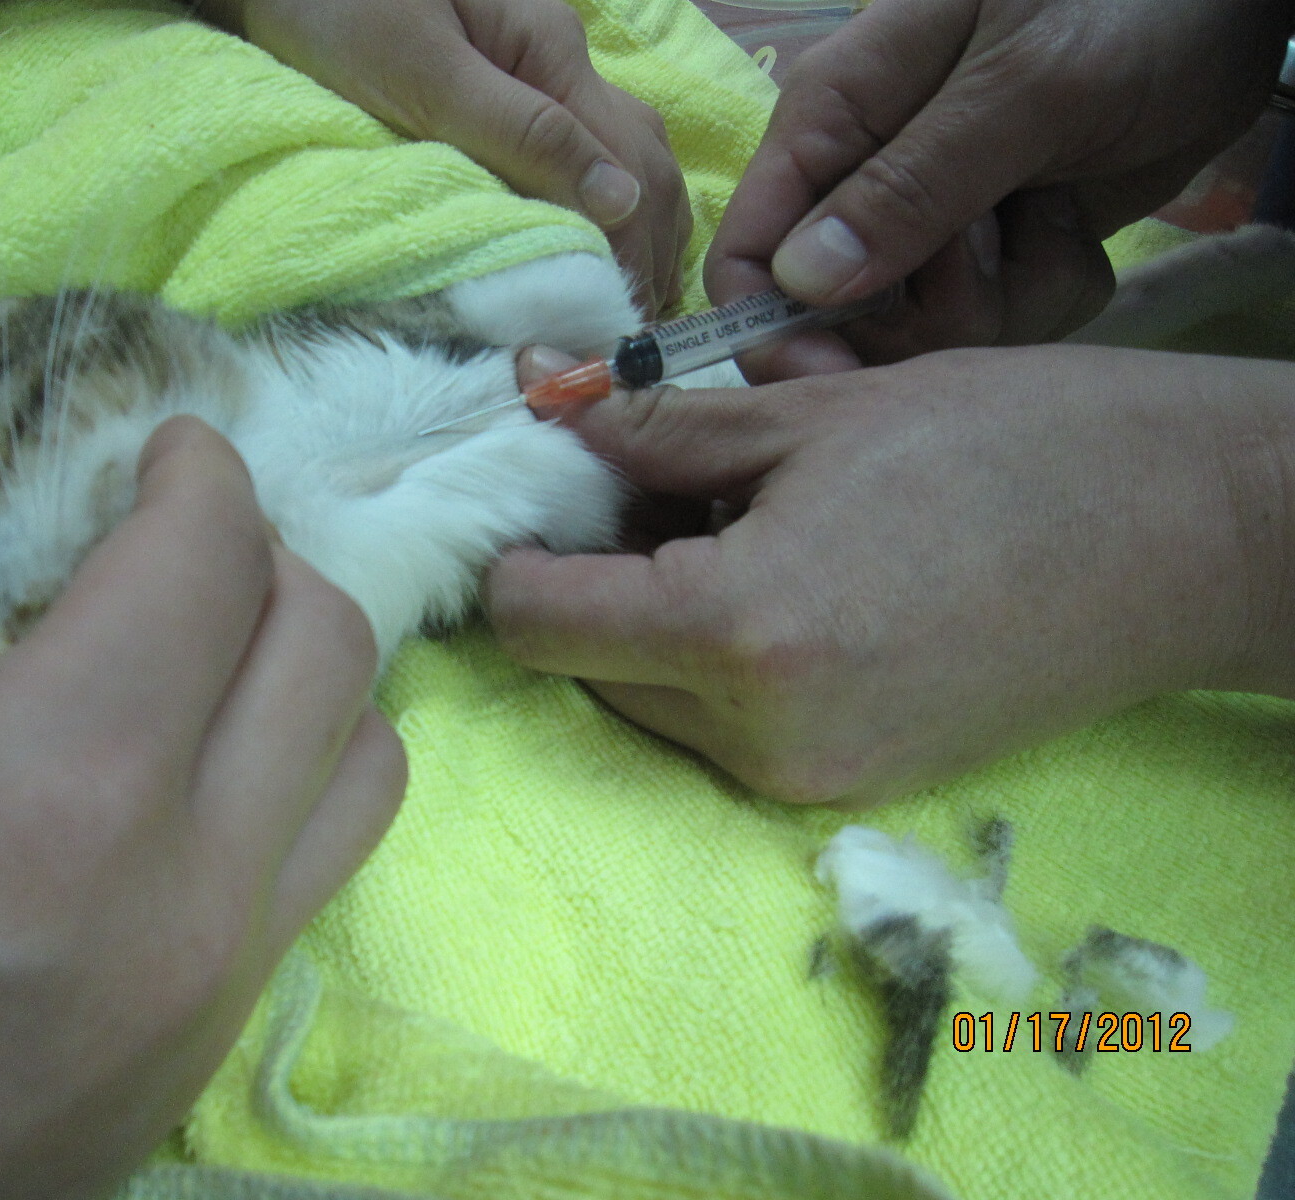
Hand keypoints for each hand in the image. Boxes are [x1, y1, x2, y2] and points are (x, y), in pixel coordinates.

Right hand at [0, 417, 405, 1198]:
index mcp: (52, 799)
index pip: (208, 569)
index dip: (198, 477)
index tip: (173, 449)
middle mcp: (185, 896)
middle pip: (327, 654)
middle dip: (266, 561)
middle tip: (184, 543)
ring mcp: (215, 995)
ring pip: (364, 775)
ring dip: (307, 684)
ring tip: (210, 660)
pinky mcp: (200, 1069)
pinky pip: (312, 883)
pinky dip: (288, 794)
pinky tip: (181, 793)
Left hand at [199, 0, 690, 315]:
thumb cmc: (340, 10)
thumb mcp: (426, 75)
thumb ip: (522, 134)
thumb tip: (620, 203)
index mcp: (554, 53)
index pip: (629, 171)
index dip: (631, 256)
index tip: (613, 327)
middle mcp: (565, 60)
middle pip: (646, 164)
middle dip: (650, 250)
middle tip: (629, 333)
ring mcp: (542, 71)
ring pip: (628, 156)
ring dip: (638, 231)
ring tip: (626, 302)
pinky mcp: (509, 87)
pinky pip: (583, 151)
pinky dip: (604, 206)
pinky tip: (595, 249)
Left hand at [487, 347, 1294, 807]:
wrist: (1183, 535)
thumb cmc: (1011, 445)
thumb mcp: (812, 414)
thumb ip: (657, 427)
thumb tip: (544, 406)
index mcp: (738, 631)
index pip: (536, 624)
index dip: (514, 559)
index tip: (536, 502)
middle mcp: (761, 735)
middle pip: (587, 669)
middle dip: (585, 586)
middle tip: (639, 492)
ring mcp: (811, 778)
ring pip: (653, 705)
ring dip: (651, 626)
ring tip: (724, 527)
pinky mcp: (855, 789)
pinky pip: (727, 731)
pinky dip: (716, 666)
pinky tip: (777, 578)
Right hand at [704, 0, 1292, 367]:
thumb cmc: (1129, 0)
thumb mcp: (1023, 83)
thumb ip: (913, 184)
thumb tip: (799, 283)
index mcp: (834, 118)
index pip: (748, 254)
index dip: (775, 331)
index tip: (841, 377)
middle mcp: (867, 175)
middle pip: (838, 316)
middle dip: (922, 310)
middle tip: (993, 248)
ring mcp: (934, 216)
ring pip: (925, 329)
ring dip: (1001, 297)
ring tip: (1050, 214)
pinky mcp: (999, 246)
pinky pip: (998, 322)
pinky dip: (1048, 290)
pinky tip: (1078, 227)